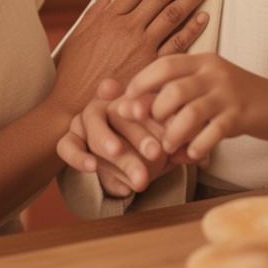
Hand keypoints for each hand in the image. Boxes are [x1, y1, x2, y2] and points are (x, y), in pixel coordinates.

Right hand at [48, 0, 215, 118]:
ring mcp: (142, 47)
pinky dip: (192, 29)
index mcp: (110, 16)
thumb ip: (97, 9)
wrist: (76, 107)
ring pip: (173, 14)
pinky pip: (176, 45)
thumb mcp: (80, 34)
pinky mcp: (151, 68)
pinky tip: (205, 16)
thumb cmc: (76, 70)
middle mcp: (128, 28)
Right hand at [56, 79, 196, 196]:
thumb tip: (200, 158)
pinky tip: (92, 168)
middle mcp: (106, 105)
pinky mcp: (69, 140)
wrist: (114, 162)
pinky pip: (67, 145)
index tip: (164, 124)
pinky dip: (78, 156)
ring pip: (93, 129)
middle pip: (117, 115)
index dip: (151, 111)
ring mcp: (84, 122)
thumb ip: (177, 149)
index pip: (138, 100)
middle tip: (157, 154)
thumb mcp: (162, 147)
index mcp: (129, 100)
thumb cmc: (143, 148)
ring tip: (120, 155)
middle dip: (138, 135)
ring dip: (108, 143)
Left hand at [118, 53, 267, 161]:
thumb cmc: (234, 97)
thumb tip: (135, 102)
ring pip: (191, 112)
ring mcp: (229, 93)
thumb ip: (178, 89)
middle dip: (154, 110)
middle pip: (174, 88)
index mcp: (202, 61)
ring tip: (166, 146)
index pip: (164, 64)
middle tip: (144, 128)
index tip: (126, 101)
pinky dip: (198, 145)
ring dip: (173, 133)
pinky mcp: (241, 115)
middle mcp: (214, 72)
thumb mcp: (207, 84)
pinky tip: (191, 155)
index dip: (141, 83)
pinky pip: (213, 131)